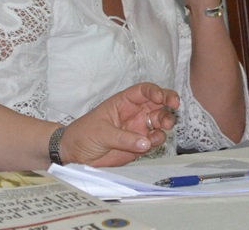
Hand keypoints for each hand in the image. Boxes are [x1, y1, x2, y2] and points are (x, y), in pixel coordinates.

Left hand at [61, 83, 180, 166]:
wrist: (74, 155)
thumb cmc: (83, 135)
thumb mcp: (101, 133)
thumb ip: (123, 138)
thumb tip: (145, 141)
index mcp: (123, 103)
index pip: (143, 91)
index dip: (155, 91)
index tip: (162, 97)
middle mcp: (134, 114)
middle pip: (157, 104)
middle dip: (168, 104)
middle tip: (174, 109)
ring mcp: (138, 129)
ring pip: (159, 122)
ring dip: (165, 123)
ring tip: (163, 129)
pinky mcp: (139, 146)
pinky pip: (154, 140)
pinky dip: (158, 141)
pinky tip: (152, 143)